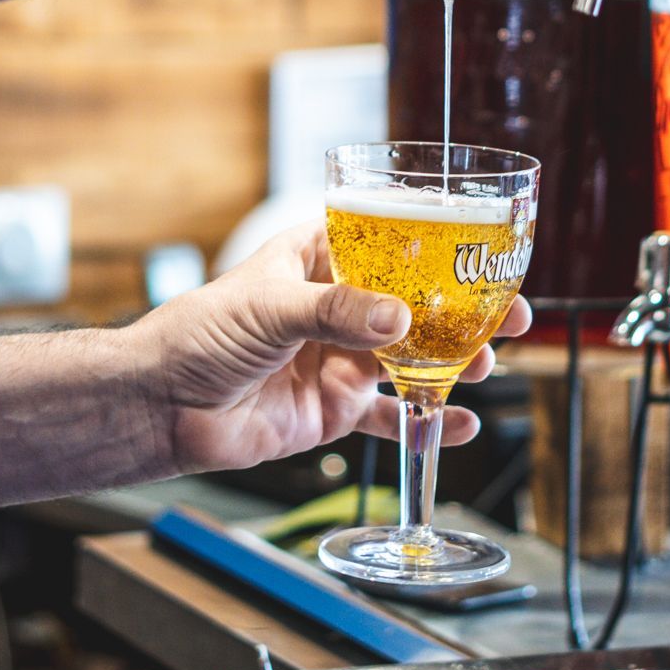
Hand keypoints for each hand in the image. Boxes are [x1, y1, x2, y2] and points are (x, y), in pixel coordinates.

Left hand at [130, 220, 531, 473]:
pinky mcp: (334, 408)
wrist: (160, 407)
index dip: (437, 248)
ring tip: (486, 365)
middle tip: (510, 315)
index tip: (481, 250)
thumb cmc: (197, 334)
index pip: (388, 244)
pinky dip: (425, 421)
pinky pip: (390, 416)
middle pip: (413, 305)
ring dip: (454, 362)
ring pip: (411, 359)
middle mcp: (334, 308)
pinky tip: (457, 425)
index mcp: (317, 261)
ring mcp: (337, 359)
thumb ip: (335, 312)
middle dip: (463, 311)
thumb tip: (398, 319)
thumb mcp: (270, 307)